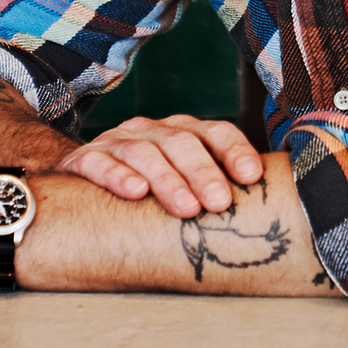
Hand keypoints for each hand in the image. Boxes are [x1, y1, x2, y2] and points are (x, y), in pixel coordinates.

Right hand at [54, 114, 262, 217]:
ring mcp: (117, 142)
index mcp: (182, 132)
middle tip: (219, 202)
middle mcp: (151, 131)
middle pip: (181, 142)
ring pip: (145, 152)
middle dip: (203, 172)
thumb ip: (212, 192)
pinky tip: (135, 192)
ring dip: (168, 179)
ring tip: (185, 208)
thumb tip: (267, 216)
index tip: (252, 177)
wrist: (79, 188)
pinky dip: (118, 176)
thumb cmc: (145, 192)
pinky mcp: (84, 159)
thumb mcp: (180, 186)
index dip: (235, 151)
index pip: (215, 132)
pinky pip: (100, 162)